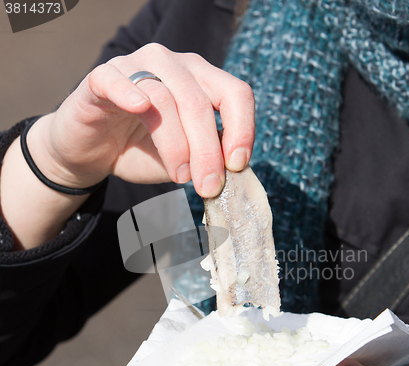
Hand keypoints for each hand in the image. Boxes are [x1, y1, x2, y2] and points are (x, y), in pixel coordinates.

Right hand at [27, 43, 254, 196]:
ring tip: (179, 176)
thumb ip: (208, 157)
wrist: (94, 152)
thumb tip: (233, 168)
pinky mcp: (101, 77)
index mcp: (200, 80)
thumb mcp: (186, 160)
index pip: (235, 93)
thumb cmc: (143, 151)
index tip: (237, 165)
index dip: (242, 129)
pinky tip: (139, 108)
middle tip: (207, 187)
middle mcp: (172, 65)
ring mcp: (135, 66)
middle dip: (207, 150)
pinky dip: (128, 92)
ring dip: (176, 144)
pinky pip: (115, 79)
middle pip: (199, 101)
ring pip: (163, 98)